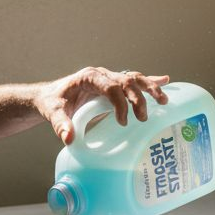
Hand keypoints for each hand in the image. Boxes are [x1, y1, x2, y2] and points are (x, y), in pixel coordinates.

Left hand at [36, 67, 169, 144]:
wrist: (49, 96)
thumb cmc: (51, 103)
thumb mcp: (53, 113)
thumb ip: (60, 124)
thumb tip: (69, 139)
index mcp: (89, 77)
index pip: (111, 86)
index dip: (120, 103)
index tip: (123, 122)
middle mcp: (101, 75)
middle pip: (126, 81)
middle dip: (138, 98)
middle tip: (143, 118)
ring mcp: (108, 78)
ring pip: (133, 78)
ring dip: (150, 88)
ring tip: (164, 100)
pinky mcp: (112, 85)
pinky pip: (133, 81)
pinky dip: (149, 81)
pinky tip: (166, 81)